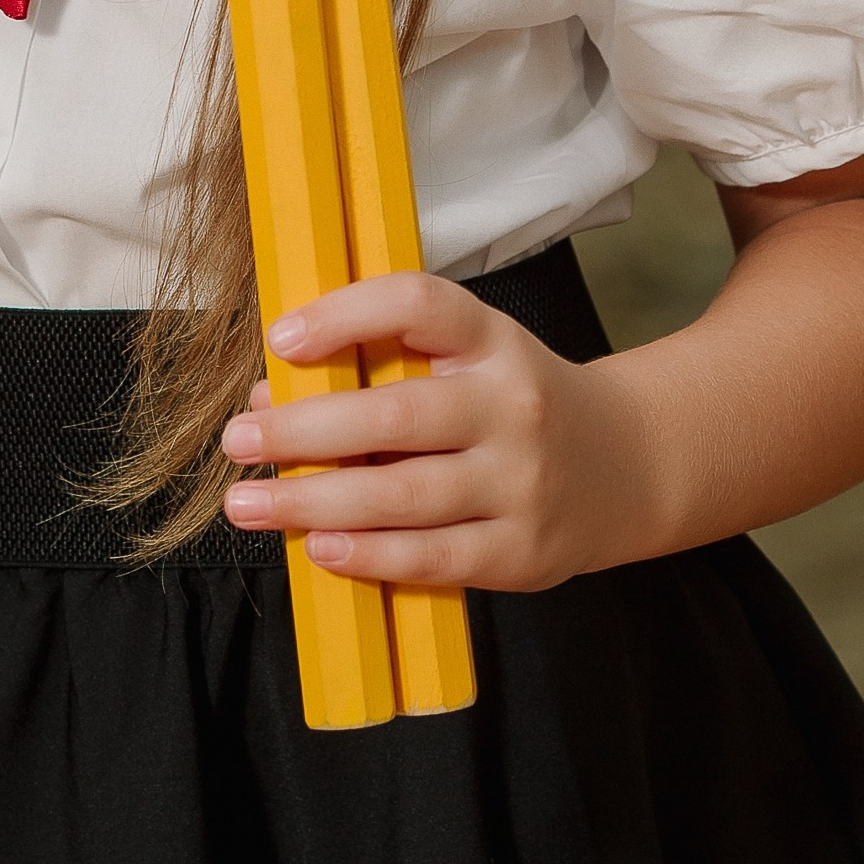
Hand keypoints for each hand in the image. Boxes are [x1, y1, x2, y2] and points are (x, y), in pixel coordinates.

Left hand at [219, 271, 656, 592]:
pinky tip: (317, 546)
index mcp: (492, 341)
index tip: (280, 337)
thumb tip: (270, 397)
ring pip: (403, 496)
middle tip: (235, 439)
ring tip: (248, 503)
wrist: (628, 465)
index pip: (419, 306)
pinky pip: (432, 557)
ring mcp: (522, 484)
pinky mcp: (523, 552)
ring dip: (313, 502)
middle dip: (302, 430)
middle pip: (394, 415)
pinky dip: (369, 555)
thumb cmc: (514, 402)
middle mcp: (512, 406)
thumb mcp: (469, 358)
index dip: (345, 314)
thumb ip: (383, 365)